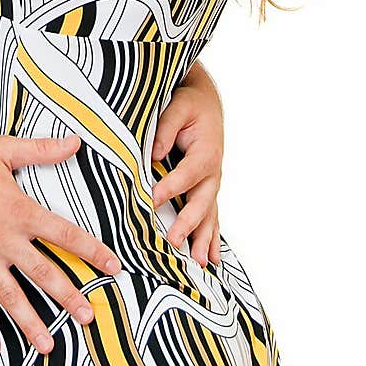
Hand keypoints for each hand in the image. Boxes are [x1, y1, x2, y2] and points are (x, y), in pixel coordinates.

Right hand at [0, 134, 121, 356]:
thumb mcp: (3, 150)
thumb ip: (41, 150)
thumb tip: (74, 142)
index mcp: (19, 211)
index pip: (64, 234)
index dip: (92, 251)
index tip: (112, 266)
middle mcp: (4, 240)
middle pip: (44, 274)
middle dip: (69, 297)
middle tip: (88, 317)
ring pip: (11, 297)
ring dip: (32, 323)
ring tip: (49, 344)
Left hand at [151, 70, 223, 266]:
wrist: (207, 102)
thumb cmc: (190, 103)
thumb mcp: (178, 106)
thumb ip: (165, 127)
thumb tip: (154, 153)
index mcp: (205, 151)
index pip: (185, 174)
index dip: (170, 187)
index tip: (153, 200)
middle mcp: (212, 171)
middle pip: (201, 202)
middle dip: (188, 224)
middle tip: (174, 243)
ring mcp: (212, 182)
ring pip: (209, 214)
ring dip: (204, 239)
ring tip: (200, 263)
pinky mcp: (208, 187)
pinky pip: (211, 215)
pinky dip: (212, 237)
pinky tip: (212, 259)